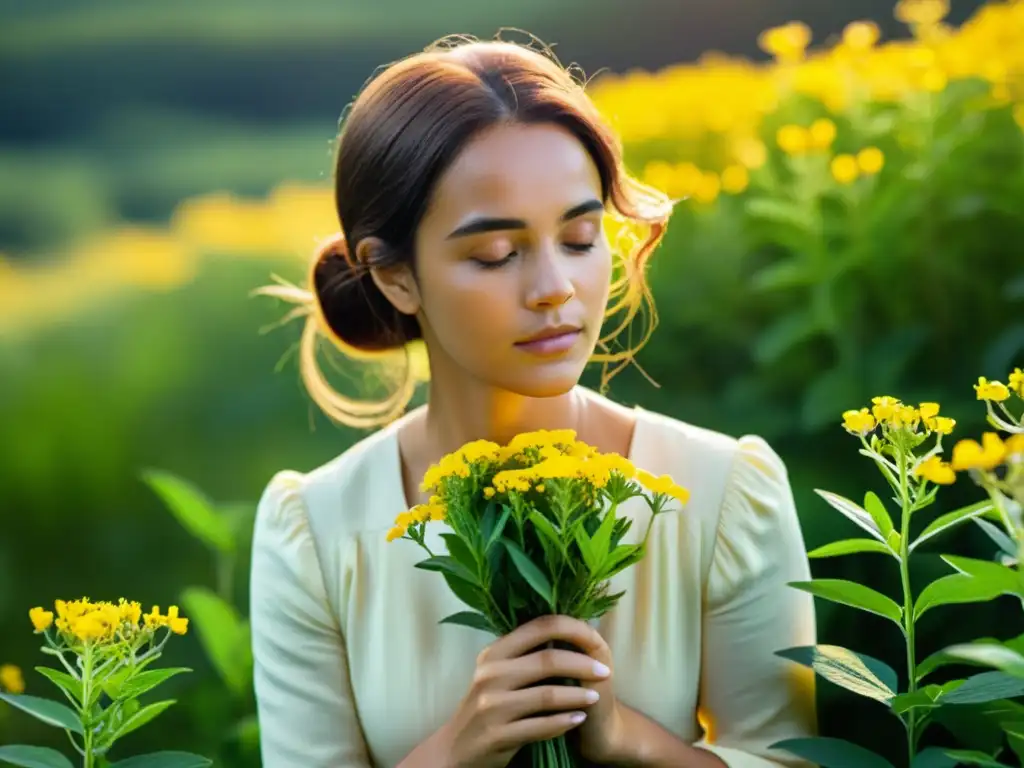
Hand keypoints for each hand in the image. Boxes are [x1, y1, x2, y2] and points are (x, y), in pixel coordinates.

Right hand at [418, 615, 612, 767]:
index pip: (538, 626)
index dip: (572, 629)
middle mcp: (490, 674)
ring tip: (596, 698)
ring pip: (547, 695)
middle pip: (547, 660)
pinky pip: (540, 726)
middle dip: (582, 665)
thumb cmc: (486, 707)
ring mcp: (491, 705)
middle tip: (606, 672)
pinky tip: (578, 719)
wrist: (455, 750)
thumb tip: (570, 632)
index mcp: (494, 653)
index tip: (594, 639)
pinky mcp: (497, 734)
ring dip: (577, 696)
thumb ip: (524, 655)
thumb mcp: (496, 674)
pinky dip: (564, 722)